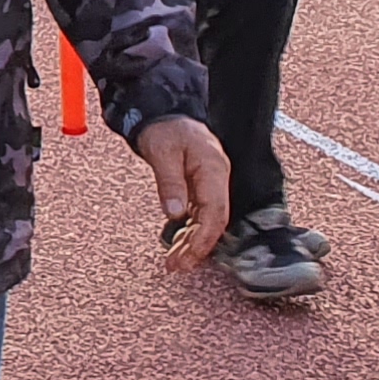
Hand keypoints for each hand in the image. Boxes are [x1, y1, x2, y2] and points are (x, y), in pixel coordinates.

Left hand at [135, 117, 233, 267]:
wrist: (164, 112)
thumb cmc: (165, 129)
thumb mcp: (162, 153)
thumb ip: (169, 183)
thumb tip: (173, 214)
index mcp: (214, 169)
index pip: (216, 212)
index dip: (205, 237)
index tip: (189, 256)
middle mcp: (216, 179)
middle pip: (214, 221)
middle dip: (198, 247)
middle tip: (176, 267)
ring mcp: (210, 184)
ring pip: (206, 220)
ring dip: (192, 243)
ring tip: (174, 263)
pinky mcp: (200, 187)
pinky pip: (199, 214)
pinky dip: (188, 231)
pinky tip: (178, 245)